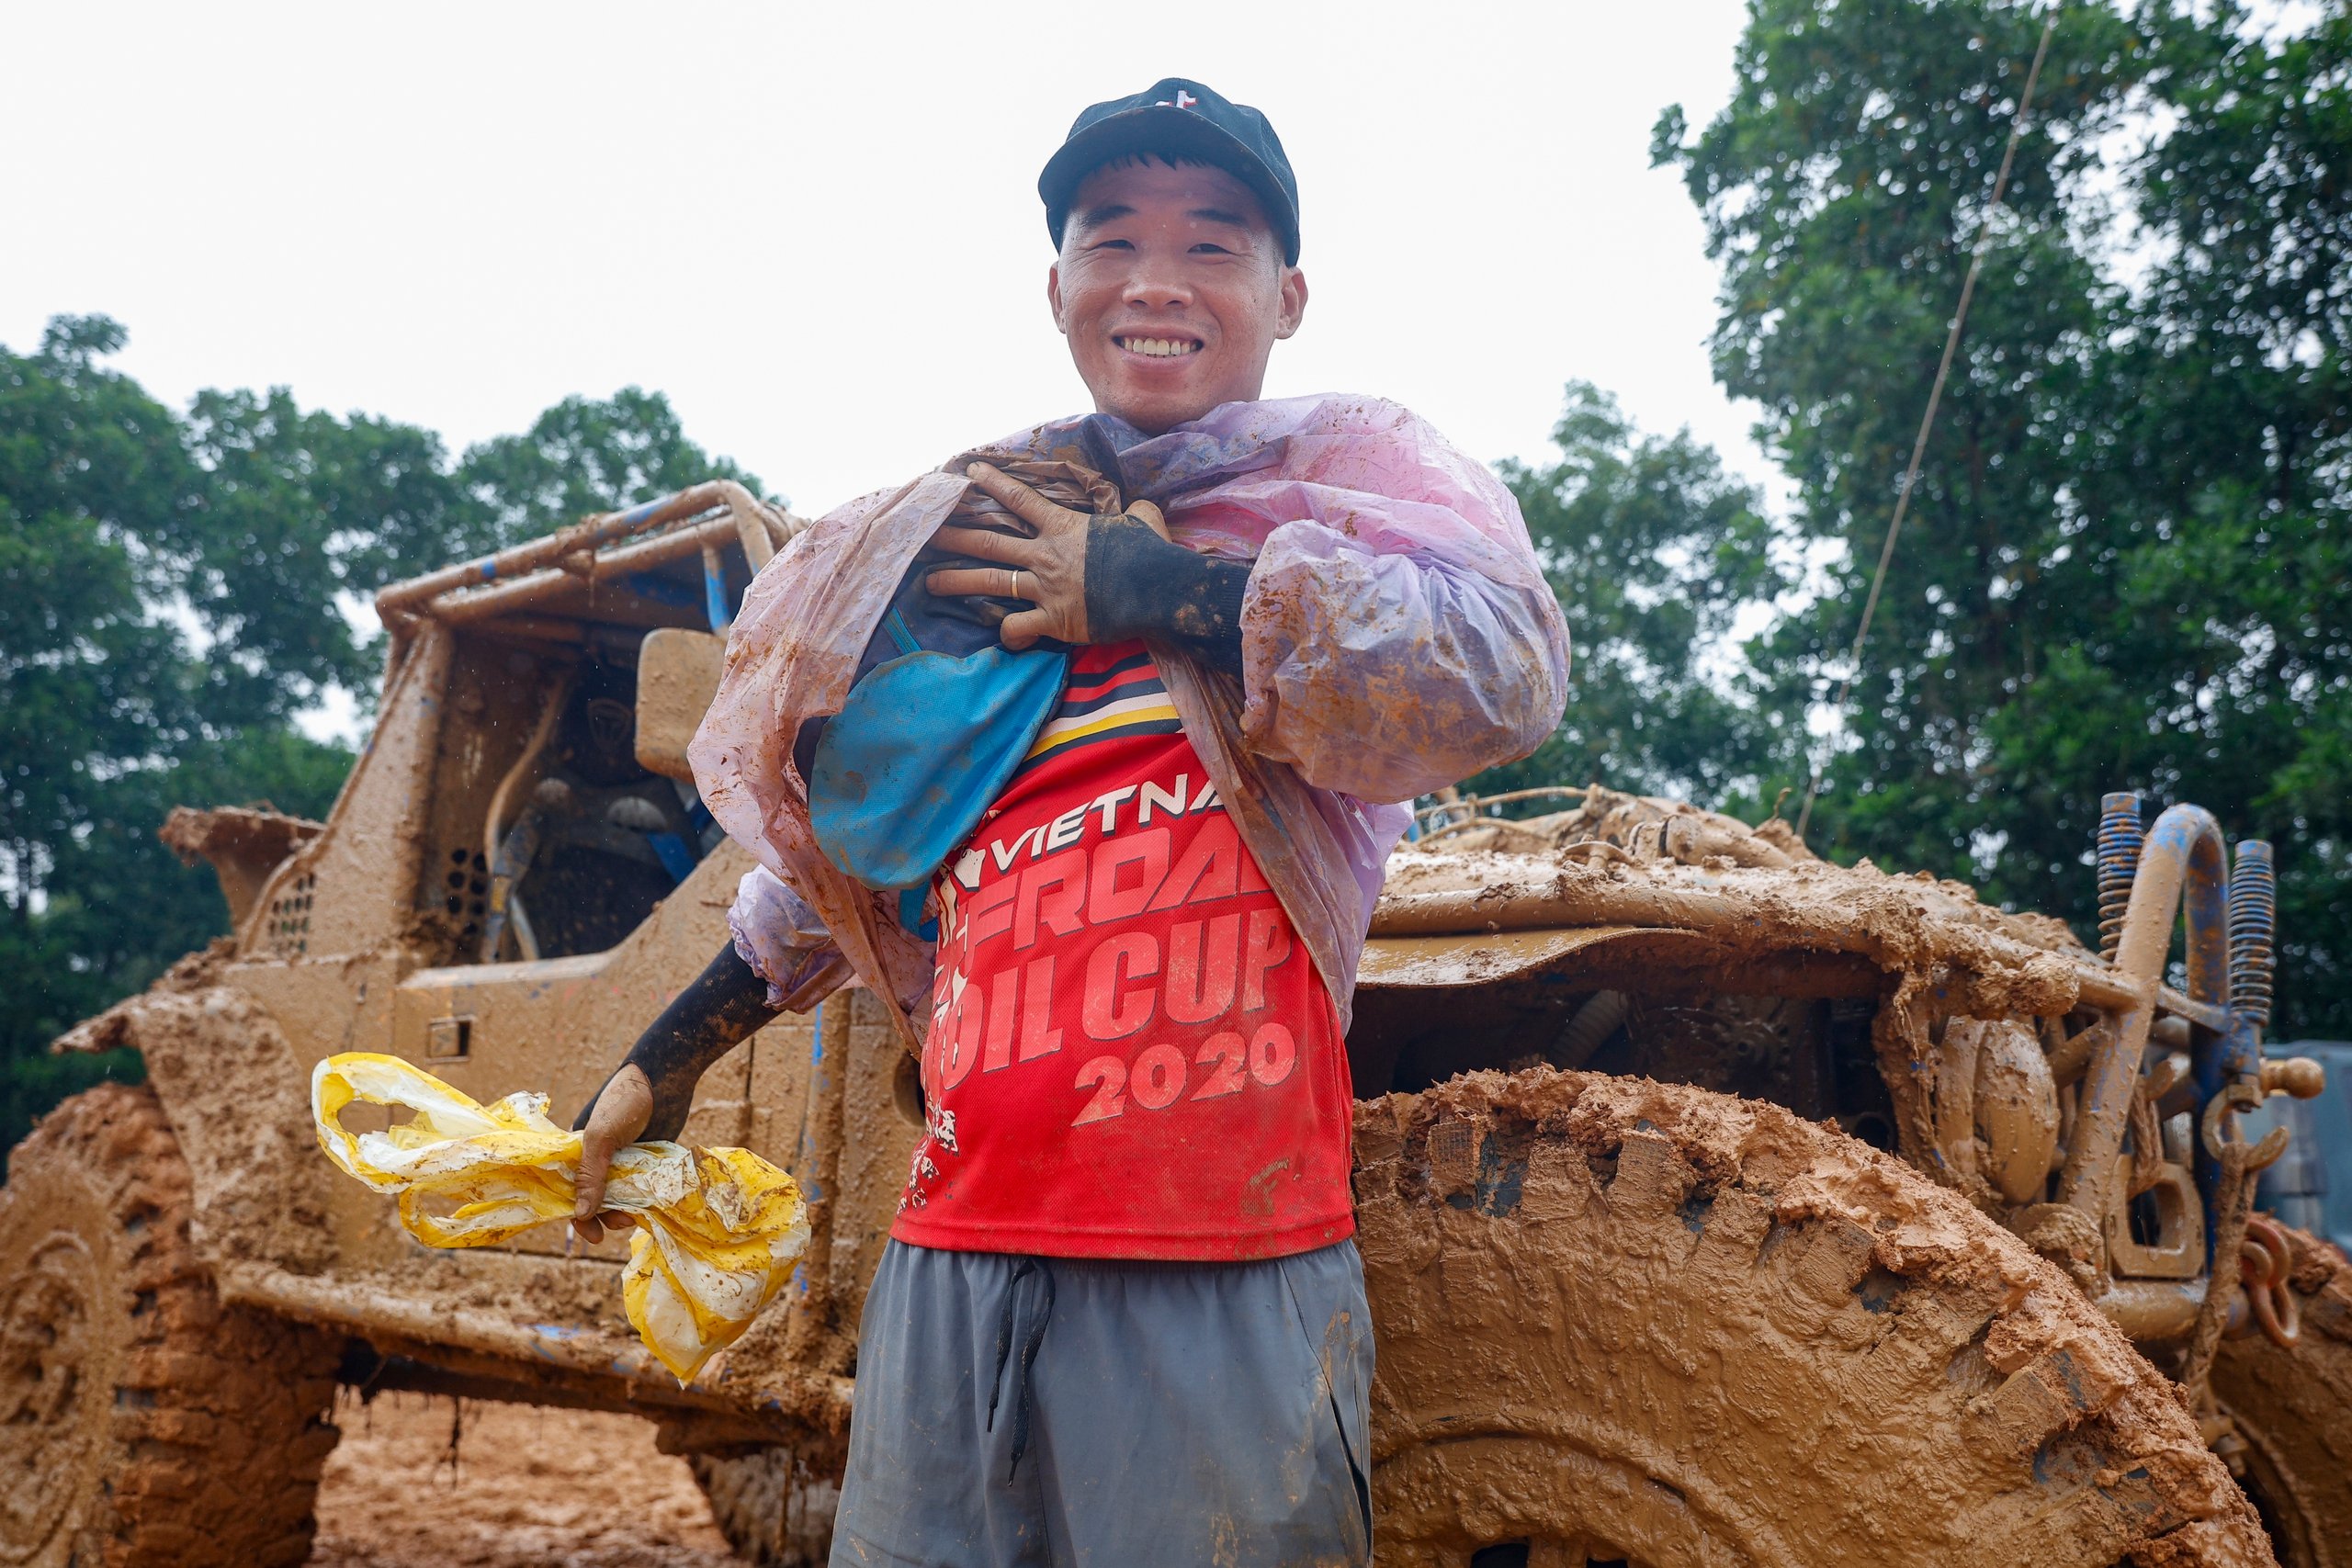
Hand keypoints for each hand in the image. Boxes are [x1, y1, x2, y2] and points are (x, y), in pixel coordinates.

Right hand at [571, 1064, 651, 1244]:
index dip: (577, 1215)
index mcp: (578, 1152)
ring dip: (626, 1210)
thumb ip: (591, 1175)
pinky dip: (644, 1199)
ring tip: (637, 1215)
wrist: (665, 1079)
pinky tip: (650, 1206)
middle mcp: (599, 1159)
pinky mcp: (647, 1160)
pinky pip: (642, 1186)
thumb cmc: (625, 1102)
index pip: (570, 1191)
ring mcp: (624, 1160)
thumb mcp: (601, 1137)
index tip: (593, 1235)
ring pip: (620, 1196)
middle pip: (596, 1199)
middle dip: (606, 1217)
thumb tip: (581, 1215)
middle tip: (623, 1223)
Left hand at [924, 462, 1164, 649]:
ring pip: (989, 582)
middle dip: (953, 536)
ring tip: (929, 582)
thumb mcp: (1144, 520)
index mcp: (1063, 528)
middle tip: (926, 532)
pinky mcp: (1052, 620)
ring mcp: (1045, 588)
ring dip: (955, 581)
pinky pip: (1017, 628)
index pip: (1020, 500)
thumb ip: (1135, 511)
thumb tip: (1140, 508)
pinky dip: (1008, 633)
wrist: (1158, 592)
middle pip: (989, 542)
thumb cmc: (1151, 554)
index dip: (994, 483)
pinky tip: (1007, 636)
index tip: (970, 473)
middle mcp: (1045, 556)